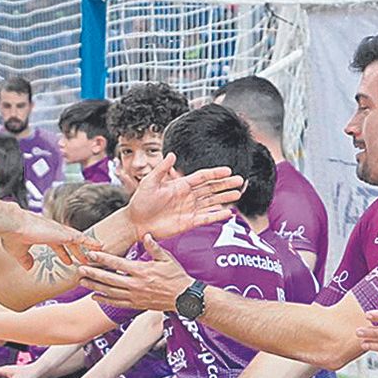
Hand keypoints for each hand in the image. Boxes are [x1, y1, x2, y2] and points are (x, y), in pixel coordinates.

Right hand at [7, 207, 100, 267]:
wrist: (12, 226)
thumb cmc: (12, 235)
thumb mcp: (19, 252)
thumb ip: (25, 259)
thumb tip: (29, 266)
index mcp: (43, 234)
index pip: (57, 244)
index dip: (63, 253)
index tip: (68, 260)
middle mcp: (53, 231)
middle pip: (70, 241)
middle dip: (77, 250)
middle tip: (85, 259)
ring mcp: (59, 231)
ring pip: (78, 239)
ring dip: (87, 246)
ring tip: (98, 251)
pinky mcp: (64, 233)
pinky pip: (81, 239)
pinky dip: (91, 243)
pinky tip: (99, 246)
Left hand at [80, 233, 192, 312]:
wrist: (183, 298)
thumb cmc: (176, 276)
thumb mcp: (167, 259)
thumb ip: (154, 248)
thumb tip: (146, 235)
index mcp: (142, 271)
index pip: (118, 263)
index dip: (103, 258)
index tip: (91, 254)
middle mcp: (136, 284)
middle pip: (109, 279)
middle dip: (93, 273)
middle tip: (80, 269)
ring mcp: (135, 296)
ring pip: (110, 292)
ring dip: (95, 286)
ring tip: (82, 282)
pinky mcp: (136, 304)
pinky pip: (117, 303)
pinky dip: (105, 300)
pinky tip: (94, 296)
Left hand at [126, 152, 244, 239]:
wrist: (135, 222)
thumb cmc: (140, 201)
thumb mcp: (149, 182)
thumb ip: (162, 169)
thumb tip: (173, 154)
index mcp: (181, 185)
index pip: (203, 177)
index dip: (216, 174)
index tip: (229, 170)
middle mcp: (188, 196)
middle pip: (212, 189)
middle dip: (226, 185)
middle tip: (241, 181)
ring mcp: (190, 209)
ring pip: (212, 202)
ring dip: (225, 198)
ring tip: (239, 194)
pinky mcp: (189, 223)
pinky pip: (206, 218)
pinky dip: (217, 216)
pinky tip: (228, 212)